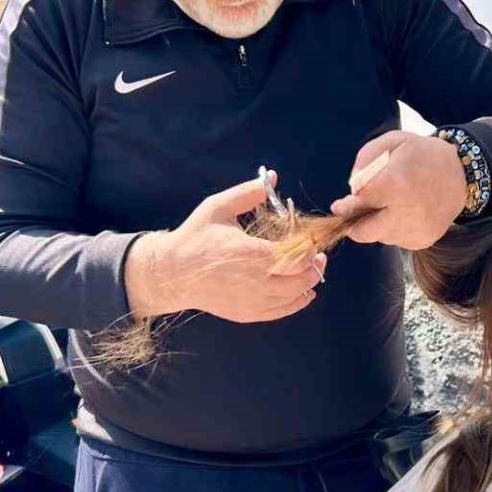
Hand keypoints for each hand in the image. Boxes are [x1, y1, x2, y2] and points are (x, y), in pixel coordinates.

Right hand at [125, 174, 324, 322]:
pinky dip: (297, 302)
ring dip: (309, 281)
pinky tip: (305, 292)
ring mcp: (252, 301)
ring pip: (295, 296)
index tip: (311, 238)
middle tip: (318, 254)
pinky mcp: (248, 314)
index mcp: (250, 253)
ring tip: (312, 268)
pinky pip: (282, 311)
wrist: (173, 273)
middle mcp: (255, 281)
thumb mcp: (218, 208)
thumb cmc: (196, 237)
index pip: (296, 254)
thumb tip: (273, 177)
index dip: (309, 247)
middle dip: (314, 264)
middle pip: (301, 277)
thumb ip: (247, 193)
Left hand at [329, 130, 465, 249]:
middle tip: (354, 213)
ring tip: (392, 204)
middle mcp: (408, 212)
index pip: (359, 203)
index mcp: (397, 183)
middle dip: (355, 224)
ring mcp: (417, 230)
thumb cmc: (422, 155)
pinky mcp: (424, 240)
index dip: (347, 205)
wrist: (461, 173)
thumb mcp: (392, 142)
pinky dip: (394, 229)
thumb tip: (352, 189)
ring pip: (380, 236)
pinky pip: (396, 240)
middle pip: (364, 232)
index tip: (340, 205)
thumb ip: (365, 160)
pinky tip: (406, 212)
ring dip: (377, 224)